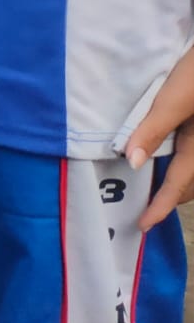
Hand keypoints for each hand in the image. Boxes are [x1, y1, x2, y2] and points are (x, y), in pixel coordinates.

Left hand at [123, 44, 193, 229]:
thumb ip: (154, 129)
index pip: (180, 184)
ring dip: (177, 180)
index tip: (142, 225)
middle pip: (191, 181)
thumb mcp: (175, 97)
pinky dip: (183, 164)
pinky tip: (162, 154)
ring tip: (150, 184)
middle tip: (143, 206)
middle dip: (170, 196)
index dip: (161, 207)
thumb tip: (134, 162)